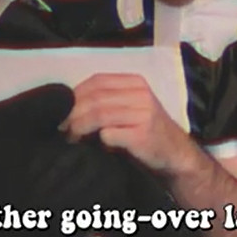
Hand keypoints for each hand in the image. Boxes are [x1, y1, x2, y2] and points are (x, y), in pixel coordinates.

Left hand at [62, 73, 199, 173]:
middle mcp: (140, 93)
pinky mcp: (143, 135)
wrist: (176, 155)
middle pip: (95, 97)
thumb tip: (67, 107)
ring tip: (71, 137)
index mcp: (135, 82)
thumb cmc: (145, 132)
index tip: (60, 110)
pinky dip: (97, 140)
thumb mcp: (128, 108)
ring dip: (79, 127)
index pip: (97, 81)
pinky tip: (93, 147)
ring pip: (99, 114)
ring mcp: (143, 113)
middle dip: (73, 113)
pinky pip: (109, 134)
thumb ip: (105, 102)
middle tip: (61, 128)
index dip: (75, 94)